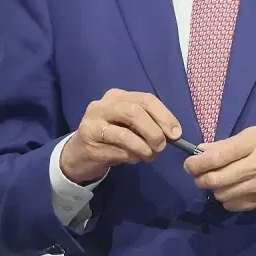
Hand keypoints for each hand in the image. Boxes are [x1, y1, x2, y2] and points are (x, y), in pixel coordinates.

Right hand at [60, 89, 182, 184]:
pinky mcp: (89, 142)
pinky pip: (118, 150)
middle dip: (154, 131)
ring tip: (149, 156)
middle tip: (162, 147)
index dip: (164, 116)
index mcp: (118, 96)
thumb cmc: (111, 137)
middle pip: (135, 112)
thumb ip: (148, 124)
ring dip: (143, 148)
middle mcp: (104, 105)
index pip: (146, 99)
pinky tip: (132, 159)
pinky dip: (131, 156)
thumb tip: (173, 134)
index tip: (176, 134)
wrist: (79, 154)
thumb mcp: (129, 125)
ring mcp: (93, 123)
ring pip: (125, 133)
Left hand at [183, 122, 255, 211]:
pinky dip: (225, 198)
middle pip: (216, 179)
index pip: (218, 157)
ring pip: (222, 195)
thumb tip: (203, 150)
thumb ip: (231, 142)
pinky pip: (234, 205)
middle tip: (197, 172)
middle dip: (199, 177)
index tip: (190, 162)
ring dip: (213, 188)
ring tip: (215, 179)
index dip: (197, 162)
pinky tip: (230, 189)